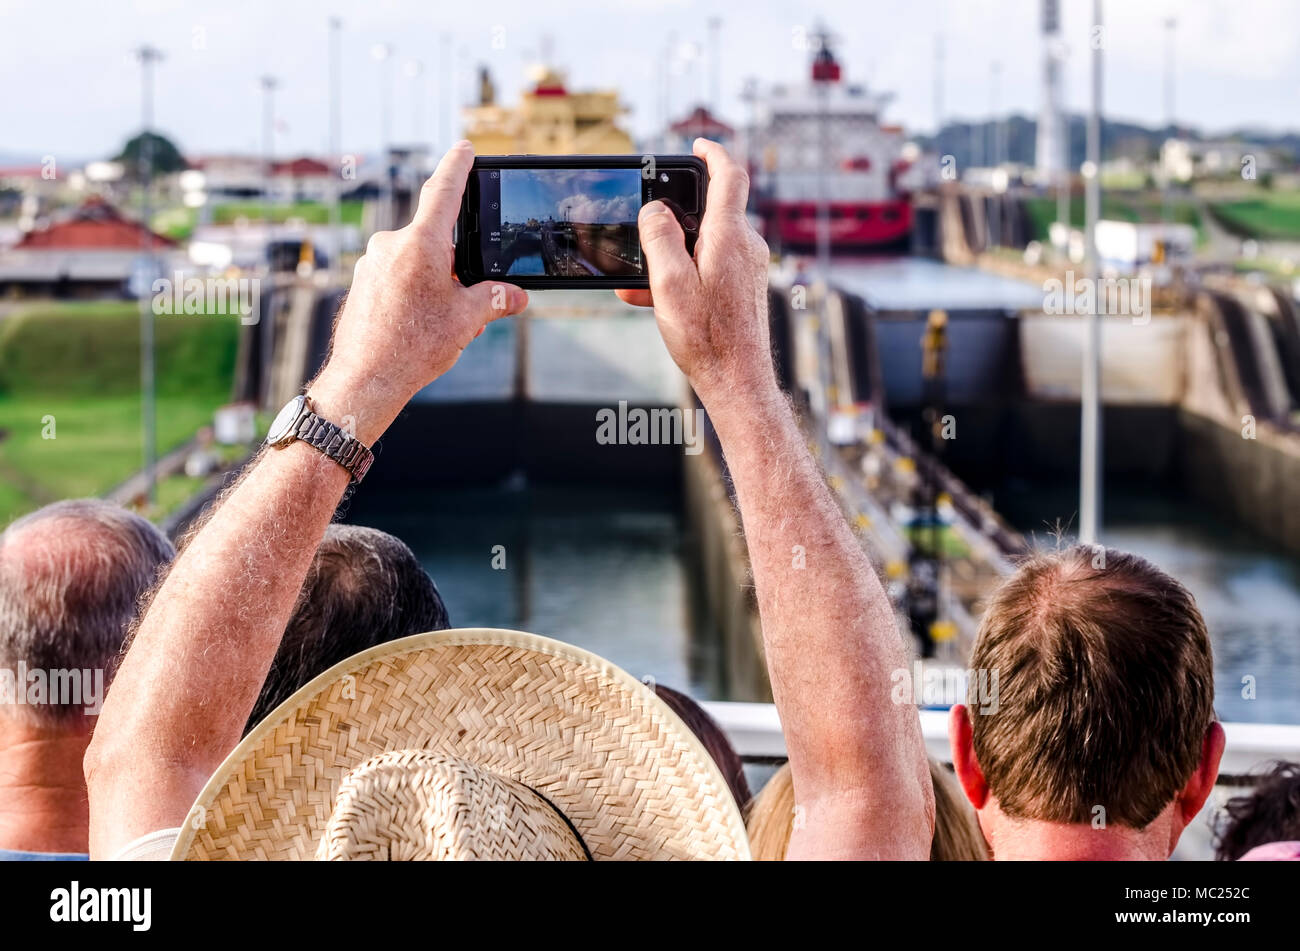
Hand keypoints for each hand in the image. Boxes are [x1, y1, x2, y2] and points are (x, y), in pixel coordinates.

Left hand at [313, 141, 527, 440]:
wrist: (365, 379)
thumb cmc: (414, 347)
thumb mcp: (467, 320)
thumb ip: (495, 300)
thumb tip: (515, 296)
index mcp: (421, 244)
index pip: (443, 191)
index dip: (457, 167)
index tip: (464, 148)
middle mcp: (391, 244)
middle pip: (434, 238)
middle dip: (454, 263)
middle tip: (465, 297)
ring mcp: (371, 263)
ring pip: (414, 260)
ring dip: (433, 281)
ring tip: (438, 321)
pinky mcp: (361, 282)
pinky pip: (394, 275)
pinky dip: (411, 291)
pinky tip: (415, 324)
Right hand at [617, 138, 775, 404]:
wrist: (737, 381)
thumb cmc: (706, 336)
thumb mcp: (669, 282)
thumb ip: (659, 238)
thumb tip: (654, 210)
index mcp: (728, 236)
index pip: (729, 176)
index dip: (713, 153)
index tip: (697, 144)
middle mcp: (744, 247)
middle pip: (709, 211)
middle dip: (673, 219)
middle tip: (644, 228)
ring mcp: (746, 268)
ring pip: (703, 244)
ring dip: (670, 256)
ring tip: (638, 281)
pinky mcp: (743, 288)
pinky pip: (708, 268)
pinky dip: (682, 275)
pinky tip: (652, 298)